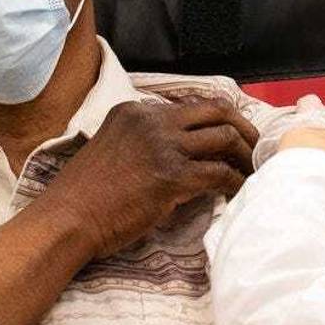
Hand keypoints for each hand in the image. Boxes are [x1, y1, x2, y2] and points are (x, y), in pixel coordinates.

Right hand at [41, 98, 258, 258]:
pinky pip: (219, 173)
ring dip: (245, 156)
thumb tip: (178, 153)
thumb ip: (142, 141)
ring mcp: (163, 146)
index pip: (191, 106)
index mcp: (135, 111)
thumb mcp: (111, 148)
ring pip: (223, 138)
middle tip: (256, 148)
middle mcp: (152, 120)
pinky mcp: (172, 176)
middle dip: (243, 127)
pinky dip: (235, 182)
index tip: (231, 135)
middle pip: (216, 111)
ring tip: (253, 172)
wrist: (68, 218)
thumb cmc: (85, 194)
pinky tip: (239, 192)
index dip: (217, 120)